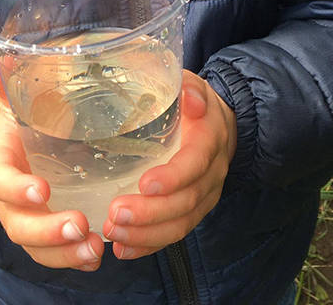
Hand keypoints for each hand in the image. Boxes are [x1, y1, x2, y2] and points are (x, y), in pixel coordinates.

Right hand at [0, 65, 104, 270]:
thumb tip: (4, 59)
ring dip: (65, 253)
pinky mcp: (47, 233)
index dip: (18, 189)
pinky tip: (98, 256)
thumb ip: (15, 83)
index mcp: (1, 166)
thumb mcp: (21, 100)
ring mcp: (28, 220)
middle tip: (80, 225)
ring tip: (95, 248)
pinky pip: (55, 254)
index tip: (43, 190)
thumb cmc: (26, 120)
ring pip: (38, 248)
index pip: (1, 182)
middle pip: (20, 226)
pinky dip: (74, 259)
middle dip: (48, 231)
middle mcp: (10, 200)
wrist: (23, 144)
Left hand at [101, 70, 236, 259]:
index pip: (195, 163)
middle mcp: (212, 173)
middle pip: (186, 201)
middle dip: (150, 212)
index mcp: (210, 139)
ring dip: (147, 234)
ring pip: (181, 224)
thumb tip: (189, 97)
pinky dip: (148, 245)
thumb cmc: (193, 100)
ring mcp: (205, 196)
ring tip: (114, 232)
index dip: (173, 177)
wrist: (218, 123)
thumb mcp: (193, 85)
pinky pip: (174, 233)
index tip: (144, 184)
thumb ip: (190, 88)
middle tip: (115, 213)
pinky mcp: (193, 211)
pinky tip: (123, 248)